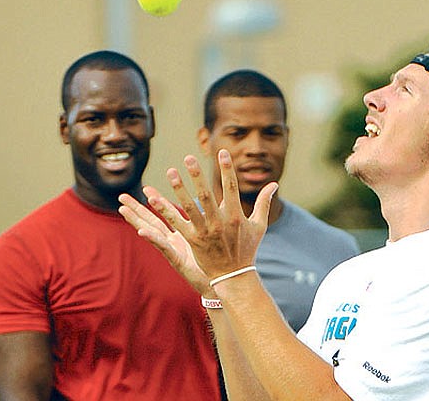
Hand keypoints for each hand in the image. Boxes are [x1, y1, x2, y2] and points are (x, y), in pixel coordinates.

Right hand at [118, 186, 211, 295]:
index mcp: (182, 235)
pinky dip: (152, 238)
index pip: (165, 214)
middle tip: (121, 197)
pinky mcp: (176, 261)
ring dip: (137, 220)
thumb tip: (216, 204)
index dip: (155, 201)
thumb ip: (211, 221)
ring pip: (152, 232)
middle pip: (151, 221)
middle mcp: (174, 242)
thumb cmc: (218, 261)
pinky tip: (141, 231)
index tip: (144, 188)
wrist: (224, 281)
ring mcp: (173, 251)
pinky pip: (163, 247)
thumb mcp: (213, 235)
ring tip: (123, 210)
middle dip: (136, 209)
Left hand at [160, 150, 277, 280]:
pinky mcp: (192, 240)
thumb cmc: (247, 248)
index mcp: (236, 216)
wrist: (234, 275)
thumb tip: (274, 184)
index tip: (222, 152)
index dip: (227, 169)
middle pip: (207, 195)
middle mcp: (219, 223)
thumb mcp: (259, 225)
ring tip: (171, 172)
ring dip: (179, 189)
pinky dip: (166, 211)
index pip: (231, 187)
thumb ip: (264, 202)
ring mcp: (205, 232)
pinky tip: (154, 198)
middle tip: (189, 158)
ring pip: (189, 207)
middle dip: (197, 176)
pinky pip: (177, 223)